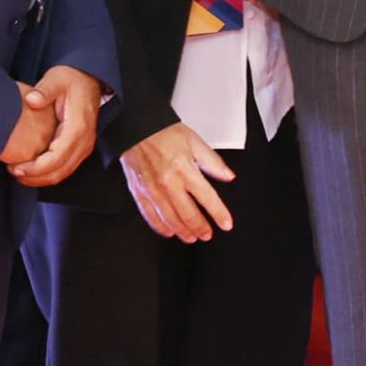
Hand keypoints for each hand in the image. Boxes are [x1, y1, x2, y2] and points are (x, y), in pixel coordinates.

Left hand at [7, 65, 103, 187]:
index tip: (16, 168)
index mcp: (78, 127)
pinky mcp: (81, 148)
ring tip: (19, 171)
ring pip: (63, 173)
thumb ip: (44, 90)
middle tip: (12, 171)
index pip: (57, 158)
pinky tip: (32, 168)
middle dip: (35, 177)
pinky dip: (48, 173)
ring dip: (40, 178)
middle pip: (60, 171)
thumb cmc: (72, 79)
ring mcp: (85, 146)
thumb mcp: (57, 79)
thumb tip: (32, 100)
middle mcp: (85, 141)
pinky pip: (65, 168)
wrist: (89, 78)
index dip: (35, 168)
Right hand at [120, 123, 236, 242]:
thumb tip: (228, 176)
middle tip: (207, 234)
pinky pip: (151, 216)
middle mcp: (169, 183)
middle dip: (200, 228)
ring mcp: (153, 190)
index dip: (219, 214)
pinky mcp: (139, 193)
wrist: (136, 128)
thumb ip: (213, 162)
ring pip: (170, 219)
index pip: (207, 198)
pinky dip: (161, 227)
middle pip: (188, 214)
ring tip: (191, 237)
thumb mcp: (195, 141)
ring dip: (183, 231)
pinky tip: (169, 231)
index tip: (226, 224)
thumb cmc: (164, 132)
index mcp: (185, 169)